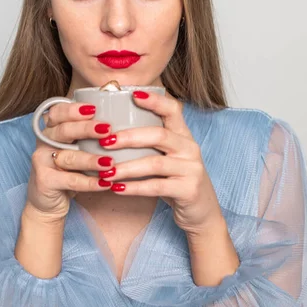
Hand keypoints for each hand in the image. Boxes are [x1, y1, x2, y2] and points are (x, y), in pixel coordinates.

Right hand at [26, 101, 115, 220]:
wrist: (49, 201)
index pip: (58, 112)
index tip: (94, 108)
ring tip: (110, 162)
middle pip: (63, 131)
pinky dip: (89, 182)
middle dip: (86, 129)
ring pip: (69, 157)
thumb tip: (123, 117)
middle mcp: (45, 142)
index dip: (74, 109)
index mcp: (52, 128)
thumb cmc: (69, 169)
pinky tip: (106, 183)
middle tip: (107, 129)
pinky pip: (70, 180)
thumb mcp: (77, 148)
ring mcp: (42, 161)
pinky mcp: (45, 181)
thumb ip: (90, 135)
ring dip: (91, 159)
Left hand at [98, 90, 223, 235]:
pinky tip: (117, 189)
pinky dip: (134, 188)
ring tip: (105, 172)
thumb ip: (150, 145)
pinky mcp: (189, 190)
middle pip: (159, 135)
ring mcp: (191, 169)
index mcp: (183, 136)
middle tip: (104, 142)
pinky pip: (157, 186)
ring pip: (155, 163)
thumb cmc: (177, 181)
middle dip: (129, 137)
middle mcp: (190, 148)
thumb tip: (109, 133)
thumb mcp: (168, 158)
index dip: (154, 101)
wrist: (202, 211)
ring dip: (126, 168)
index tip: (132, 95)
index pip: (173, 110)